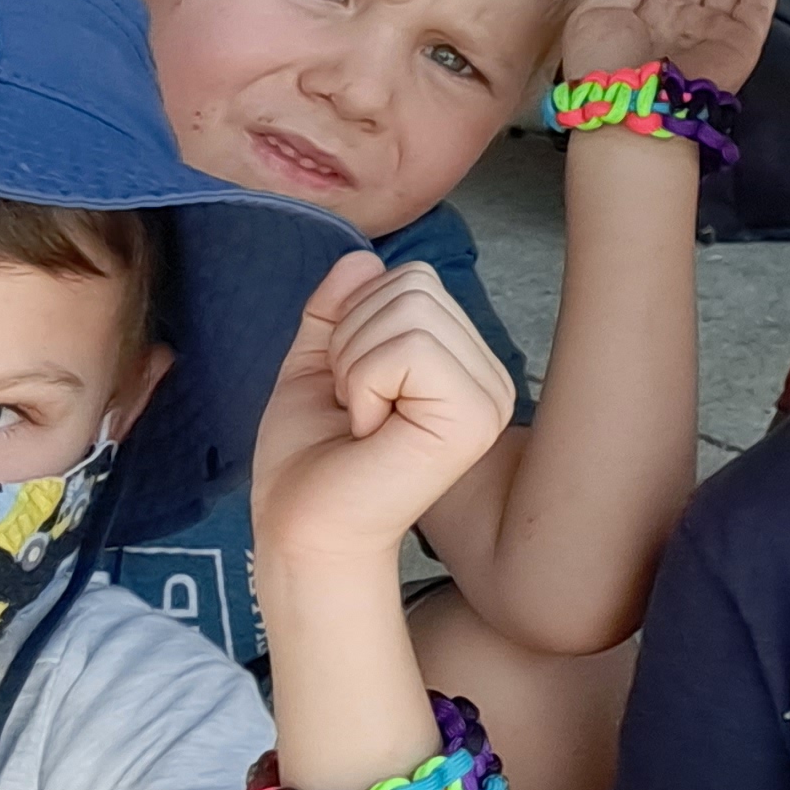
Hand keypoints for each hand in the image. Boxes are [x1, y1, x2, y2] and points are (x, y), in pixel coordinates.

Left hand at [248, 253, 516, 580]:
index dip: (355, 322)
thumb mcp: (317, 364)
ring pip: (411, 311)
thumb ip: (339, 310)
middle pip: (414, 285)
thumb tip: (362, 258)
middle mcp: (487, 377)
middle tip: (354, 407)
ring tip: (362, 421)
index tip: (350, 389)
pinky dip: (367, 382)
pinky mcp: (474, 417)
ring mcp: (488, 397)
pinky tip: (370, 431)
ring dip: (358, 365)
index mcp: (460, 363)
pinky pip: (410, 347)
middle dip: (354, 340)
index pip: (412, 279)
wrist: (301, 530)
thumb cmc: (310, 463)